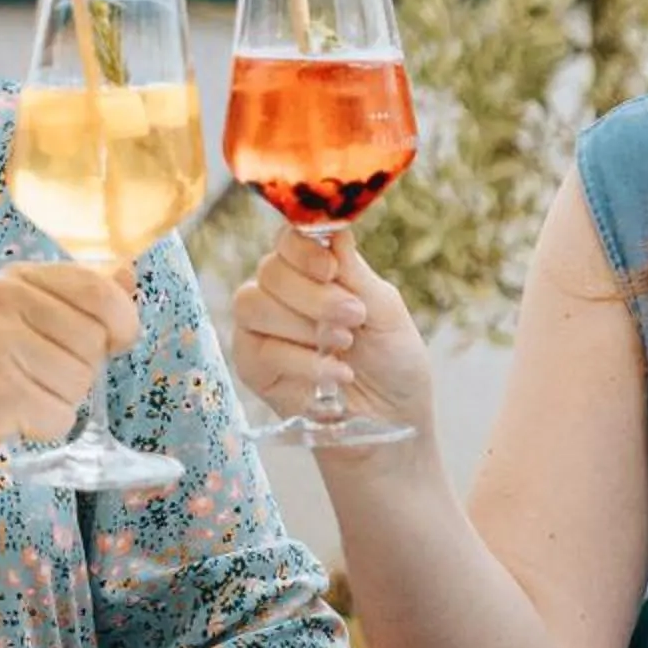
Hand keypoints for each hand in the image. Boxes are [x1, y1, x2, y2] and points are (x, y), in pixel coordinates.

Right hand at [0, 261, 139, 472]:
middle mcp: (2, 300)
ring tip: (18, 394)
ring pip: (81, 383)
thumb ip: (76, 296)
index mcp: (14, 278)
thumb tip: (129, 274)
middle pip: (94, 342)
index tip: (112, 340)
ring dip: (59, 400)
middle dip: (79, 369)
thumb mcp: (21, 316)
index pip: (99, 289)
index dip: (121, 321)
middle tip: (34, 374)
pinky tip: (9, 416)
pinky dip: (42, 426)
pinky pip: (60, 416)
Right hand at [230, 229, 433, 442]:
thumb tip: (334, 228)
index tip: (331, 269)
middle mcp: (280, 295)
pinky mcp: (254, 368)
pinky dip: (302, 362)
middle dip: (314, 296)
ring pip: (253, 305)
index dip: (303, 250)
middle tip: (354, 318)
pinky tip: (336, 374)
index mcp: (313, 272)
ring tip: (344, 345)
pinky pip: (260, 351)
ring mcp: (261, 330)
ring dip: (305, 327)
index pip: (288, 241)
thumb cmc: (393, 361)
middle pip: (270, 271)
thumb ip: (354, 272)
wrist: (393, 419)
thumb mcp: (385, 311)